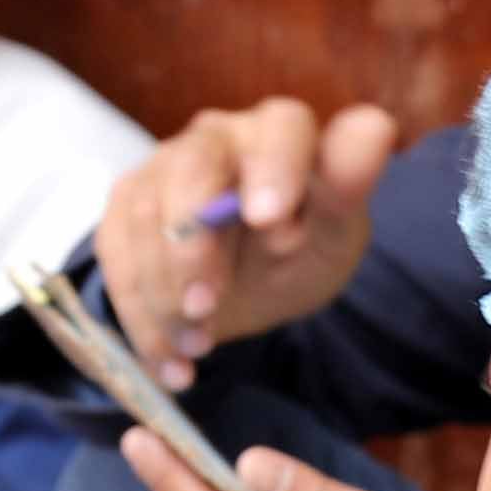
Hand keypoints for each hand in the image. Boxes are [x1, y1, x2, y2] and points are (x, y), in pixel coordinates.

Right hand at [95, 97, 398, 378]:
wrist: (248, 279)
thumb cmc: (299, 245)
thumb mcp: (334, 232)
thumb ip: (347, 188)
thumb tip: (374, 129)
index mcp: (282, 132)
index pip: (281, 128)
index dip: (274, 169)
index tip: (271, 221)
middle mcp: (218, 136)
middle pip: (190, 171)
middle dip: (192, 247)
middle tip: (205, 307)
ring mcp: (163, 167)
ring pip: (144, 220)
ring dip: (163, 293)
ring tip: (194, 348)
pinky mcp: (125, 207)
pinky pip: (116, 259)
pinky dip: (140, 317)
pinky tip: (168, 361)